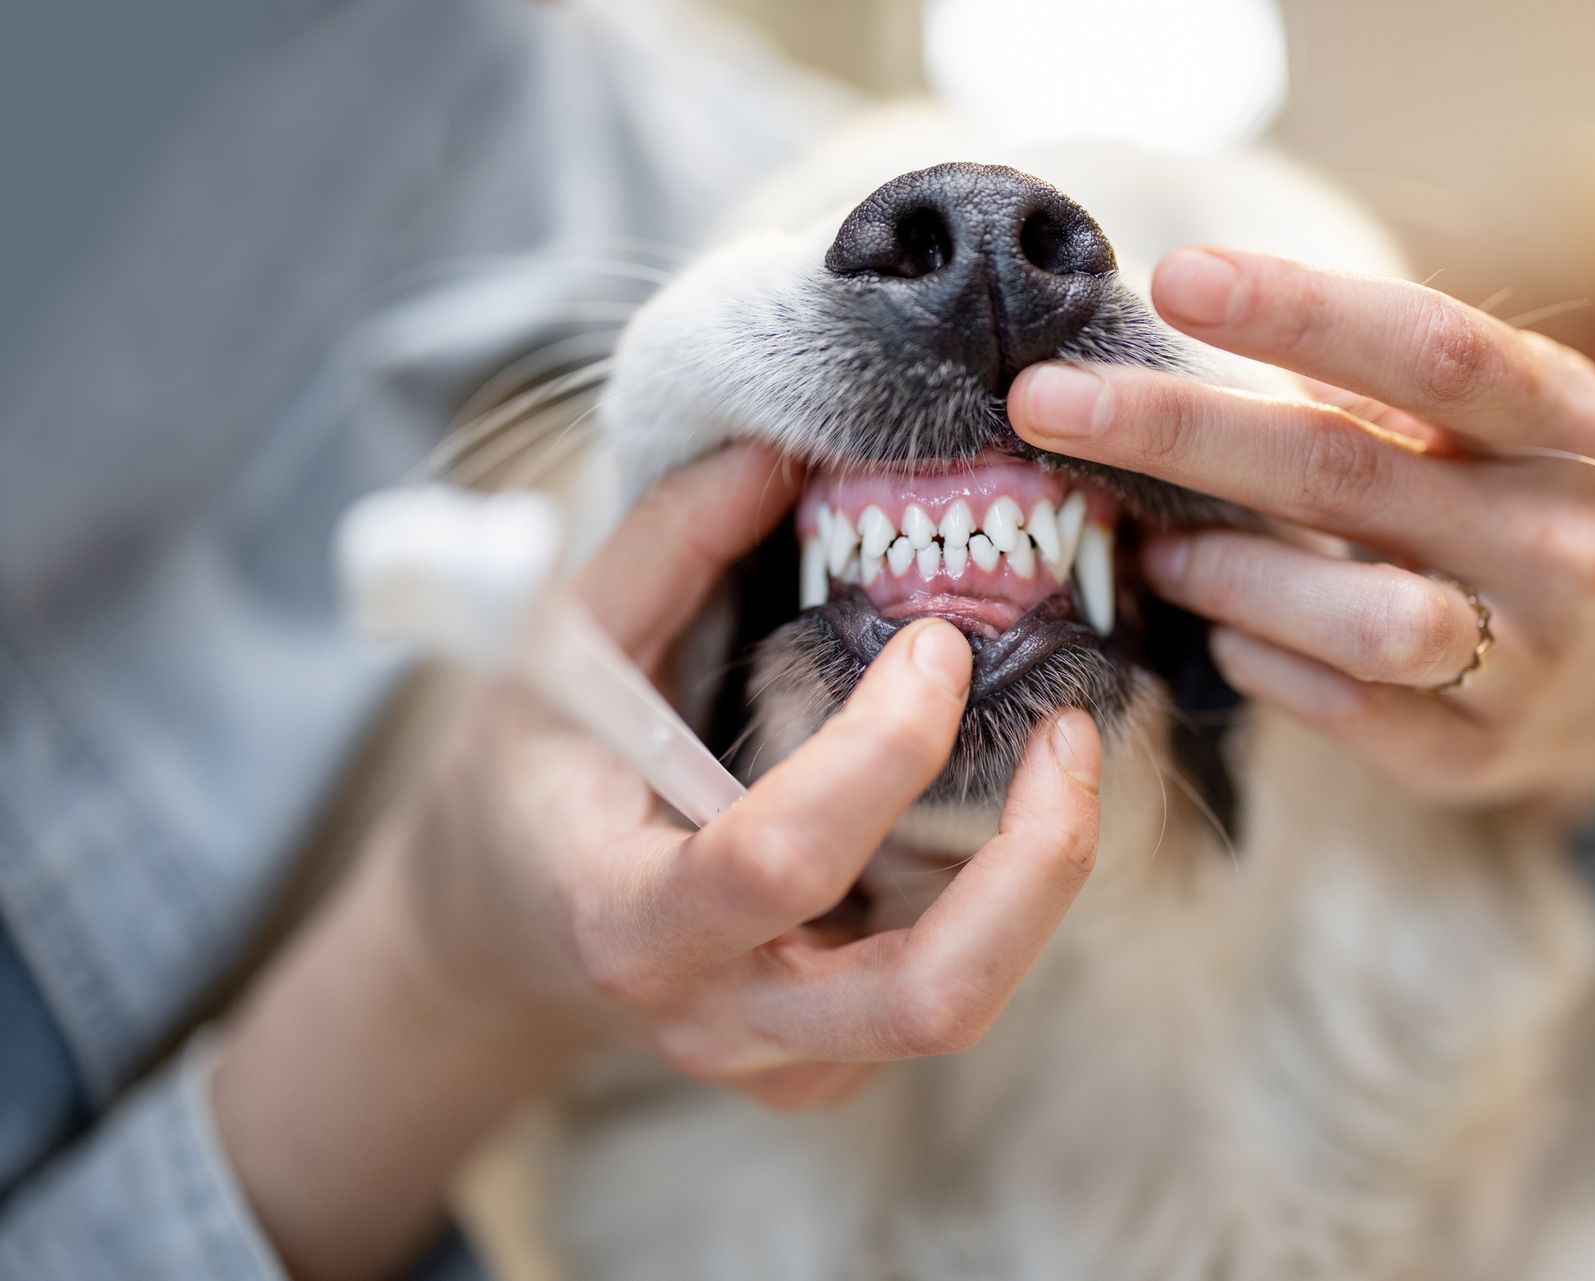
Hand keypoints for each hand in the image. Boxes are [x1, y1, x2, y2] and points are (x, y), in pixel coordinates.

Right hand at [401, 444, 1103, 1108]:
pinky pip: (949, 990)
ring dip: (1043, 879)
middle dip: (1036, 863)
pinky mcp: (834, 1064)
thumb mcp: (561, 653)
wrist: (507, 934)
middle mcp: (718, 1015)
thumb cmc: (532, 782)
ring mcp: (785, 1060)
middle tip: (1072, 732)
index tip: (935, 642)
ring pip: (963, 1005)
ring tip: (1066, 753)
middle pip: (928, 997)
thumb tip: (779, 450)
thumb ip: (666, 548)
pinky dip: (1002, 897)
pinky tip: (996, 807)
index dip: (881, 749)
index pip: (778, 861)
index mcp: (627, 919)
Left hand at [1008, 248, 1594, 813]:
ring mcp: (1528, 659)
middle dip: (1178, 433)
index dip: (1300, 310)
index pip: (1430, 349)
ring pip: (1355, 617)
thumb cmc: (1514, 508)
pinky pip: (1343, 710)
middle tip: (1045, 404)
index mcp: (1566, 421)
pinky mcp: (1475, 755)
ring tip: (1155, 550)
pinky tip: (1223, 635)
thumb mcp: (1488, 427)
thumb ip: (1368, 386)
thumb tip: (1185, 326)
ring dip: (1225, 575)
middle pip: (1346, 473)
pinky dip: (1260, 664)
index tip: (1173, 277)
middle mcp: (1561, 537)